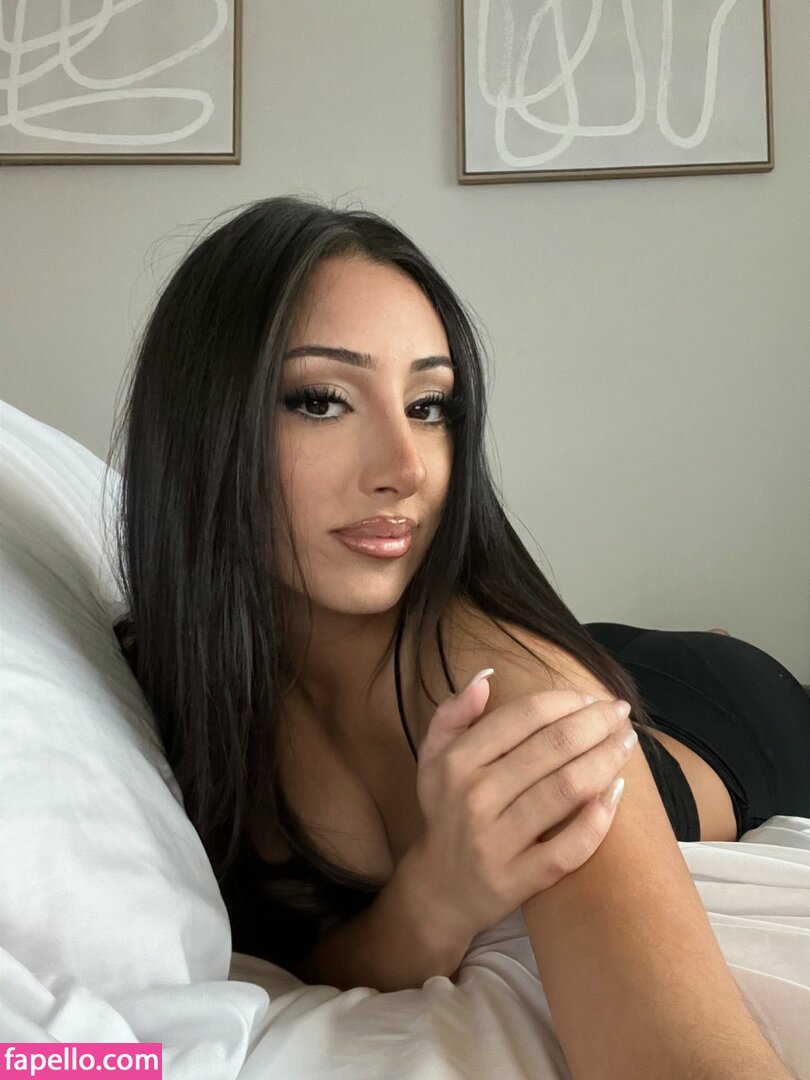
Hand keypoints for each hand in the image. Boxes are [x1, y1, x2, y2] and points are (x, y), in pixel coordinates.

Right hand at [407, 672, 635, 944]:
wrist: (439, 888)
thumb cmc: (447, 810)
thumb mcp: (433, 758)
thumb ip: (453, 713)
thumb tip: (486, 676)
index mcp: (457, 762)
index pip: (523, 716)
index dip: (564, 701)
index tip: (590, 697)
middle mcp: (475, 798)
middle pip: (554, 747)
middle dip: (597, 723)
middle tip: (620, 714)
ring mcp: (497, 841)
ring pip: (568, 789)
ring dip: (607, 759)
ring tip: (627, 743)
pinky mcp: (519, 880)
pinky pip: (571, 846)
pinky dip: (600, 817)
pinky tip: (617, 792)